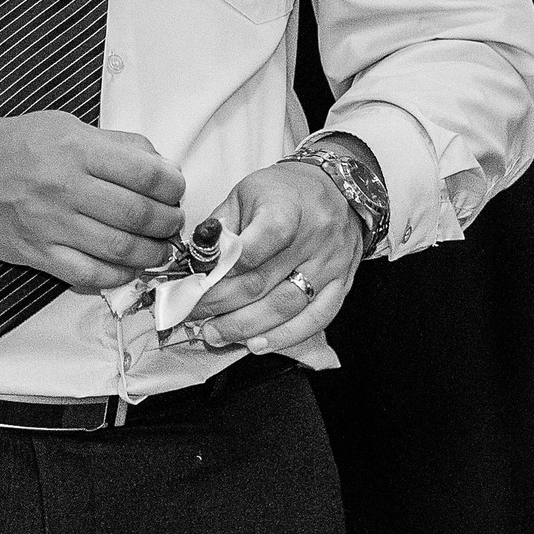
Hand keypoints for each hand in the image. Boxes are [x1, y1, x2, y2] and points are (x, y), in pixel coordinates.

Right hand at [0, 112, 184, 292]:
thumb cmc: (18, 146)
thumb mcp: (67, 126)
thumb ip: (117, 144)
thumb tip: (163, 168)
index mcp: (76, 149)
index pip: (146, 174)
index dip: (173, 186)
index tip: (176, 190)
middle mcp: (65, 186)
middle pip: (139, 214)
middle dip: (168, 223)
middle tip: (172, 222)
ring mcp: (51, 224)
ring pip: (120, 249)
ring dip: (152, 253)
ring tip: (159, 249)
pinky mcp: (38, 253)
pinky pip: (90, 274)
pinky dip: (118, 275)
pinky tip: (128, 267)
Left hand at [183, 160, 364, 355]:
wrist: (338, 189)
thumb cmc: (284, 191)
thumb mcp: (245, 194)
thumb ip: (221, 228)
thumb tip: (194, 263)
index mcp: (287, 207)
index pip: (258, 241)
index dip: (226, 266)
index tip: (196, 281)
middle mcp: (314, 238)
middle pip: (263, 281)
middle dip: (222, 303)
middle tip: (192, 315)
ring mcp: (331, 265)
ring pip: (287, 306)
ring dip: (247, 326)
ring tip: (215, 334)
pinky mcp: (341, 284)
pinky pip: (316, 319)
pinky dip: (285, 336)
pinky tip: (257, 344)